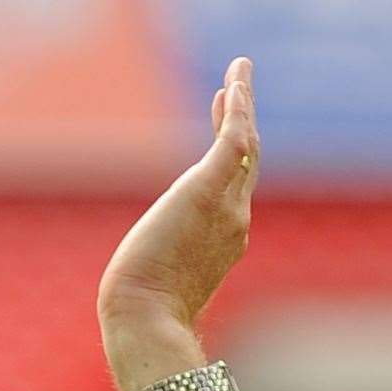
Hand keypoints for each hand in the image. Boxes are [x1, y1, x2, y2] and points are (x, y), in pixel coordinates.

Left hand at [97, 57, 258, 334]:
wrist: (147, 317)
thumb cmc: (144, 314)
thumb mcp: (162, 286)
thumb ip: (168, 271)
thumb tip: (146, 280)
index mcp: (224, 244)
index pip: (234, 190)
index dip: (232, 156)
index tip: (222, 125)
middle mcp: (235, 222)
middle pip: (247, 163)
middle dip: (241, 123)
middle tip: (233, 91)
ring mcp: (227, 207)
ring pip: (245, 145)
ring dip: (241, 104)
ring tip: (238, 72)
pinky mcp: (209, 190)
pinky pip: (234, 138)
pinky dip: (238, 106)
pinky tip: (234, 80)